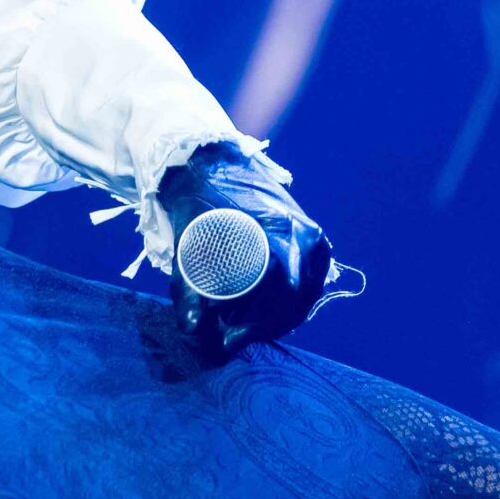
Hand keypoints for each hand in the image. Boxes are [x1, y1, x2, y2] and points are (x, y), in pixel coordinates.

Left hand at [156, 142, 332, 357]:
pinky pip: (307, 285)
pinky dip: (287, 304)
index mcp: (281, 233)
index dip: (254, 322)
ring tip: (241, 328)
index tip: (226, 336)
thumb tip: (191, 329)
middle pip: (295, 301)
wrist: (209, 161)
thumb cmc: (197, 198)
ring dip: (276, 319)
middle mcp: (304, 237)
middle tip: (230, 337)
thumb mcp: (188, 240)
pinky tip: (262, 314)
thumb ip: (189, 285)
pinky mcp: (310, 243)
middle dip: (263, 326)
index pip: (281, 295)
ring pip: (304, 297)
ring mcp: (311, 239)